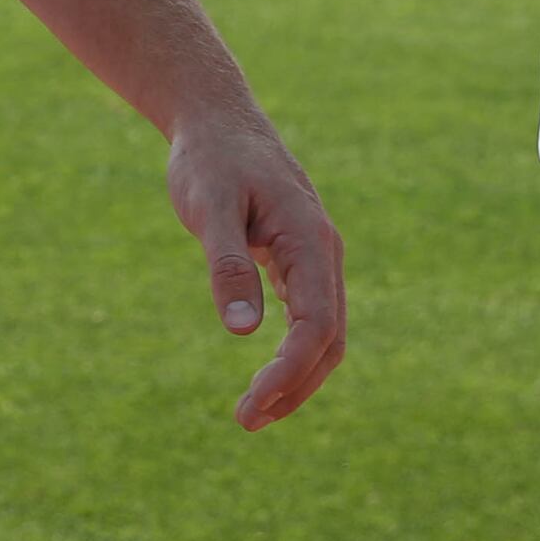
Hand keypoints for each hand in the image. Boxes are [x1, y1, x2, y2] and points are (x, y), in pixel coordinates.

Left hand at [165, 107, 346, 430]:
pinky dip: (294, 351)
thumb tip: (242, 331)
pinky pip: (309, 315)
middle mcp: (324, 251)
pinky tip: (266, 374)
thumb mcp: (210, 207)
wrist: (217, 119)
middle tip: (246, 421)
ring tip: (255, 411)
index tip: (250, 407)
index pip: (315, 326)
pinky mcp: (298, 258)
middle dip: (294, 387)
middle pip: (329, 339)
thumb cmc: (210, 159)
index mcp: (310, 240)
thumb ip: (227, 265)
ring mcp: (315, 255)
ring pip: (324, 331)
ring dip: (297, 376)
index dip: (289, 374)